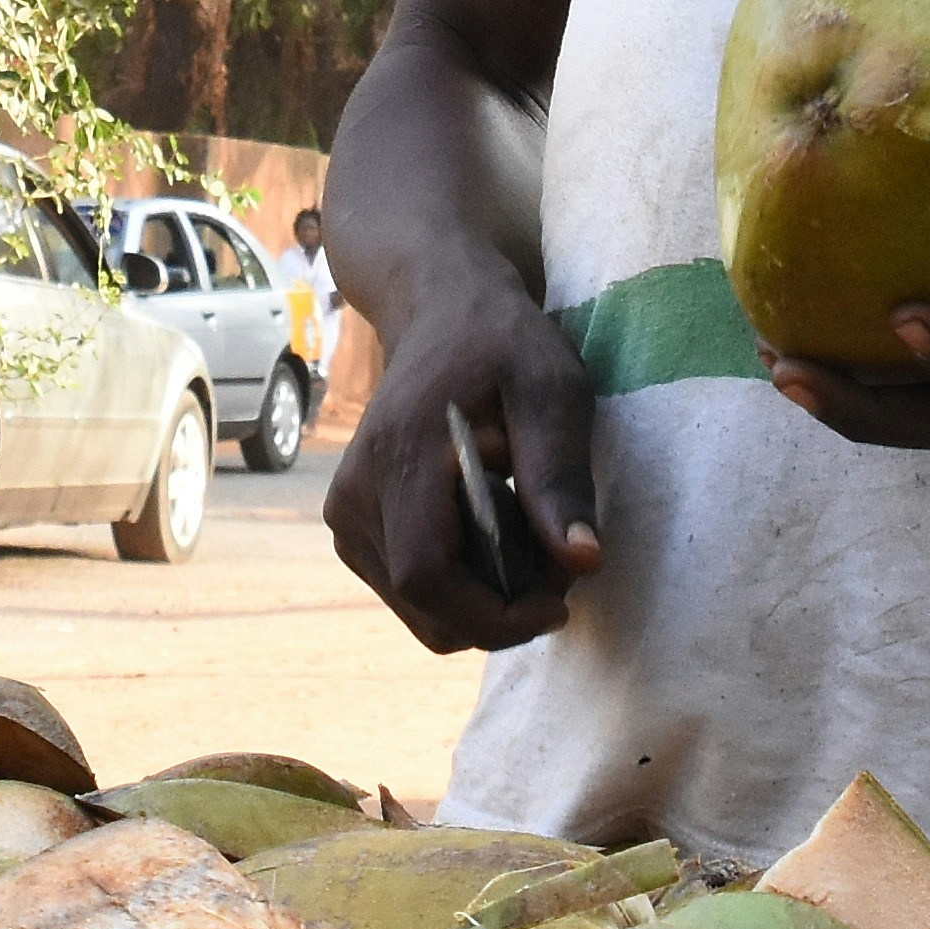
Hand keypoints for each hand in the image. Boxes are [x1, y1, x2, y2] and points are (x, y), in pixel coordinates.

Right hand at [323, 278, 602, 652]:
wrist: (439, 313)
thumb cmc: (502, 346)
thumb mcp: (551, 393)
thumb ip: (560, 477)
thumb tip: (583, 562)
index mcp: (398, 457)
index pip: (426, 576)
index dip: (492, 615)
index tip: (557, 605)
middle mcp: (354, 494)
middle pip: (426, 606)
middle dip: (502, 612)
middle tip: (558, 567)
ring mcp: (346, 513)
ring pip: (420, 609)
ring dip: (485, 602)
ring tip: (528, 538)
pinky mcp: (351, 525)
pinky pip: (409, 592)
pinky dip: (461, 587)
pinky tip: (491, 532)